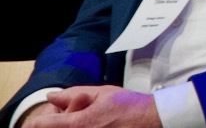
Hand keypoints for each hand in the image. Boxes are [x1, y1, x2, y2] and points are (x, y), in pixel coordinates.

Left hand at [26, 86, 160, 126]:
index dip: (40, 120)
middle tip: (76, 111)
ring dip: (71, 125)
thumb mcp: (102, 93)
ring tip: (91, 119)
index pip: (42, 125)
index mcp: (80, 124)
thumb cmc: (130, 106)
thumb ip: (73, 95)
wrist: (153, 121)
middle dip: (60, 119)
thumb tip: (51, 97)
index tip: (45, 117)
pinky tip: (98, 124)